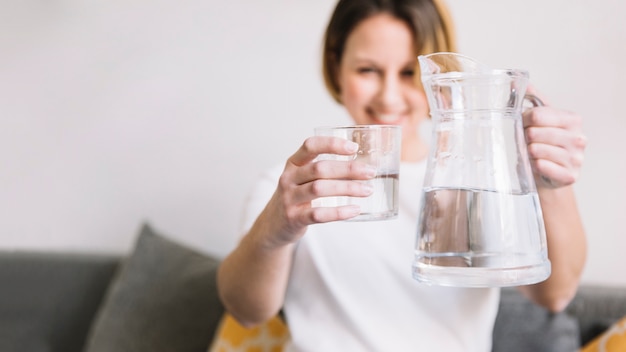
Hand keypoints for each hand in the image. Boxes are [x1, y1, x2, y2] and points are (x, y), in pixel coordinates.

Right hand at [261, 136, 375, 244]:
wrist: (273, 225)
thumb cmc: (296, 196)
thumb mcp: (302, 178)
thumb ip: (323, 169)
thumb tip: (362, 164)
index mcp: (293, 163)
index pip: (310, 146)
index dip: (332, 144)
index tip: (354, 148)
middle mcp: (288, 178)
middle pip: (320, 168)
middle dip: (348, 169)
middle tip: (371, 172)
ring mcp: (289, 198)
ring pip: (320, 189)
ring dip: (347, 188)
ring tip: (367, 190)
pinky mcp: (294, 218)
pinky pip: (318, 214)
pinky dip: (339, 212)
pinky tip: (355, 210)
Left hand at [523, 87, 586, 188]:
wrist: (550, 173)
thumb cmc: (544, 143)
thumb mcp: (541, 119)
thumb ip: (533, 99)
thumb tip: (517, 81)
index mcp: (573, 120)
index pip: (537, 115)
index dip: (524, 120)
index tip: (523, 125)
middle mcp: (579, 138)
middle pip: (534, 132)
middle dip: (525, 137)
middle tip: (526, 141)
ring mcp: (576, 158)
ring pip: (536, 150)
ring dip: (528, 152)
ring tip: (531, 153)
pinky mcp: (570, 176)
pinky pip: (542, 167)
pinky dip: (534, 166)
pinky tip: (536, 164)